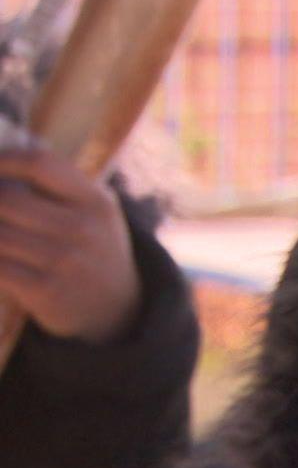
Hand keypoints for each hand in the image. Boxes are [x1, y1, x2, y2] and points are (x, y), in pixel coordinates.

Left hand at [0, 146, 141, 344]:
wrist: (116, 307)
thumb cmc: (93, 248)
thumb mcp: (94, 212)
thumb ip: (59, 188)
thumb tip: (2, 164)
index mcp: (95, 200)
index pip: (41, 164)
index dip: (3, 160)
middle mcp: (82, 227)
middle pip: (7, 199)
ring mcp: (63, 260)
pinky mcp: (44, 291)